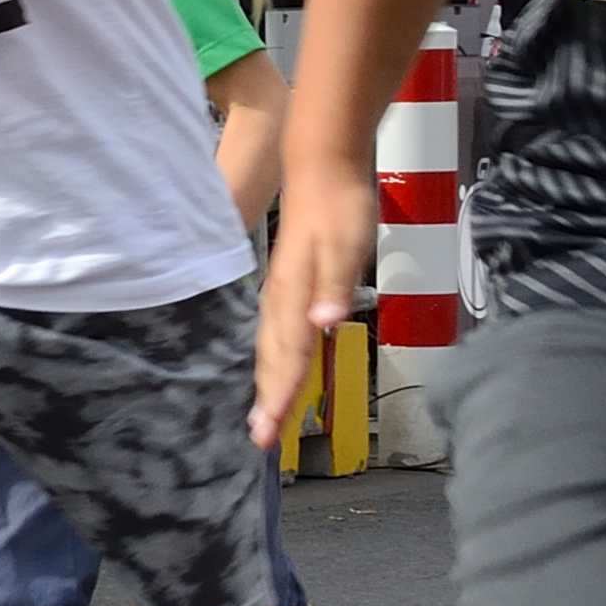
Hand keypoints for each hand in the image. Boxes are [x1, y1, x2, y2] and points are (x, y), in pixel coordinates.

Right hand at [249, 161, 377, 449]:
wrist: (324, 165)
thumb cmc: (341, 206)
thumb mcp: (346, 244)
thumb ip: (335, 286)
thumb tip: (323, 325)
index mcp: (294, 294)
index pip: (288, 353)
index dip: (281, 392)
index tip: (269, 428)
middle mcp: (282, 298)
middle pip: (273, 357)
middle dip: (268, 398)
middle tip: (260, 439)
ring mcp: (284, 291)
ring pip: (273, 347)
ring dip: (269, 383)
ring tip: (265, 415)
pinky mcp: (291, 285)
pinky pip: (279, 333)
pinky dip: (277, 358)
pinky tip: (280, 366)